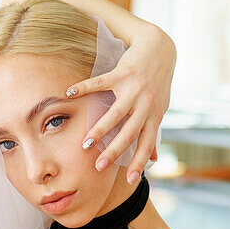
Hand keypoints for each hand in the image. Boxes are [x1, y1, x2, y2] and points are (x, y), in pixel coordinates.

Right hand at [65, 28, 174, 182]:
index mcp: (154, 114)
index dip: (139, 162)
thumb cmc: (159, 81)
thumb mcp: (160, 108)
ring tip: (85, 144)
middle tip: (98, 166)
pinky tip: (68, 94)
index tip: (130, 180)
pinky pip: (100, 83)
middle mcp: (145, 104)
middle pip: (129, 133)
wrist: (160, 48)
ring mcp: (133, 89)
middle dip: (114, 151)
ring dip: (99, 130)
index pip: (146, 143)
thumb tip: (154, 160)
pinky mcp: (122, 72)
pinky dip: (83, 88)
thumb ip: (154, 133)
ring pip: (115, 114)